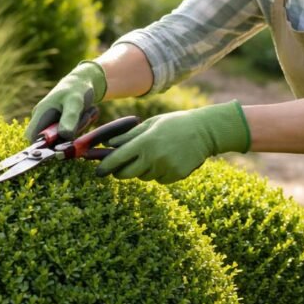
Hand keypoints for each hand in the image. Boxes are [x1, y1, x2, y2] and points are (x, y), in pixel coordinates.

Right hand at [25, 61, 107, 141]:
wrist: (84, 82)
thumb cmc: (76, 89)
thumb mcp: (75, 102)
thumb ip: (69, 118)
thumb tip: (64, 136)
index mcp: (41, 113)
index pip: (32, 137)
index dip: (44, 144)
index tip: (64, 140)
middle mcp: (44, 120)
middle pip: (51, 141)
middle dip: (70, 135)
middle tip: (84, 119)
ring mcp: (53, 124)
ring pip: (64, 139)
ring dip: (79, 129)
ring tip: (86, 113)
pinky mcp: (62, 126)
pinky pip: (71, 135)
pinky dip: (81, 127)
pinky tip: (86, 114)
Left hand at [95, 101, 250, 183]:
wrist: (204, 131)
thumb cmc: (174, 124)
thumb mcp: (150, 124)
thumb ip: (129, 136)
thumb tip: (108, 144)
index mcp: (144, 142)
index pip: (118, 159)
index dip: (105, 167)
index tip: (98, 172)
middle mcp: (153, 158)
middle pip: (126, 174)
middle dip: (120, 171)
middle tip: (120, 167)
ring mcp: (165, 169)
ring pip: (143, 176)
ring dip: (143, 169)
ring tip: (155, 154)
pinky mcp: (175, 176)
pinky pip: (159, 179)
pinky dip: (158, 172)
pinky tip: (168, 159)